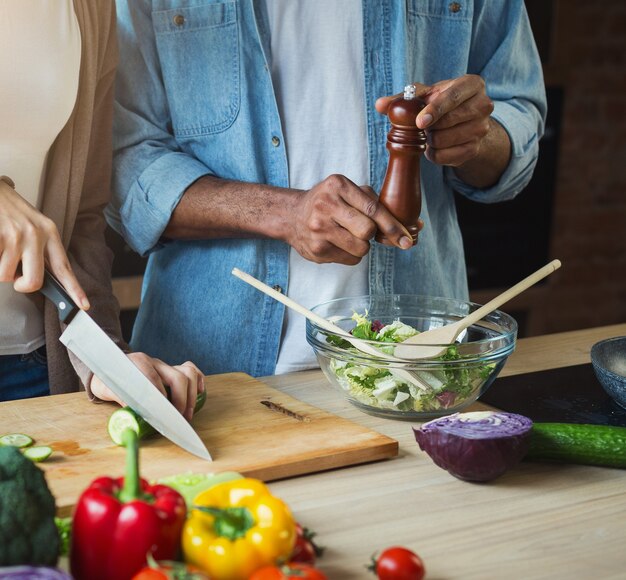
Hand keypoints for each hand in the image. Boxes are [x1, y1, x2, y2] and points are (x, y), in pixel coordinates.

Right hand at [0, 180, 89, 307]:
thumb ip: (40, 249)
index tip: (83, 305)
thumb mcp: (32, 225)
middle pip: (33, 282)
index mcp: (49, 232)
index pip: (64, 267)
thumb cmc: (8, 210)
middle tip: (16, 276)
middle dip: (22, 285)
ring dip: (0, 268)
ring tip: (0, 247)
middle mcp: (35, 234)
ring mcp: (15, 236)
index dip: (74, 289)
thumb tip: (39, 279)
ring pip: (5, 276)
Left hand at [90, 353, 204, 420]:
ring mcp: (165, 365)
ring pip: (188, 372)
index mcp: (138, 363)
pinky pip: (191, 369)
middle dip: (181, 400)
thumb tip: (133, 414)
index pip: (155, 379)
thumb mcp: (106, 389)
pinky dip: (198, 380)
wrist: (109, 365)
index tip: (164, 415)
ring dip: (192, 394)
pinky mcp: (172, 368)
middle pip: (177, 377)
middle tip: (179, 418)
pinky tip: (199, 393)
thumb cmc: (108, 380)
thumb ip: (119, 398)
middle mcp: (155, 362)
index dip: (162, 398)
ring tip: (188, 412)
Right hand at [287, 174, 415, 263]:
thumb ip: (374, 202)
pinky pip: (350, 260)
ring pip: (361, 248)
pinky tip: (337, 243)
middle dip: (370, 233)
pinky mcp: (316, 250)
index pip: (372, 208)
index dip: (392, 226)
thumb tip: (410, 227)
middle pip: (367, 230)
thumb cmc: (328, 202)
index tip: (406, 239)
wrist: (291, 215)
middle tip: (361, 228)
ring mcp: (319, 229)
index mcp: (337, 185)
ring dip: (362, 245)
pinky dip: (351, 254)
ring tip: (347, 235)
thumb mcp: (346, 191)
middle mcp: (326, 205)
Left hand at [375, 74, 494, 167]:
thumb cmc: (440, 102)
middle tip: (422, 125)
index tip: (420, 122)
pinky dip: (433, 153)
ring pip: (445, 140)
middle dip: (429, 126)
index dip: (435, 110)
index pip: (453, 97)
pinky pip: (445, 156)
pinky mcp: (475, 149)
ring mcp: (481, 129)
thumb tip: (380, 105)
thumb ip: (401, 98)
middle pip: (449, 121)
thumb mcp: (424, 95)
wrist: (462, 122)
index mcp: (472, 84)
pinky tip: (433, 145)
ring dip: (429, 139)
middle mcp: (483, 105)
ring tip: (430, 133)